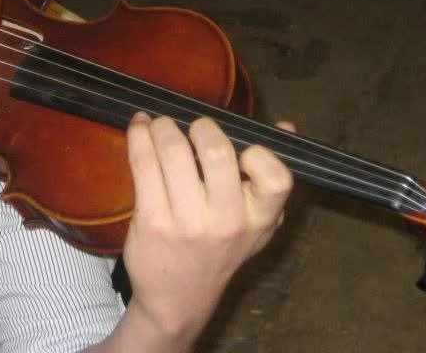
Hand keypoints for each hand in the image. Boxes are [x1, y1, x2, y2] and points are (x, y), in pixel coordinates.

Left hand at [119, 113, 293, 348]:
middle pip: (217, 153)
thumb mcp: (256, 223)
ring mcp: (187, 223)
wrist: (178, 299)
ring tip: (159, 125)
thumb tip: (287, 126)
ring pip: (174, 152)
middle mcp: (227, 222)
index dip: (259, 153)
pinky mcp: (152, 220)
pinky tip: (139, 129)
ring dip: (163, 127)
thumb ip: (270, 177)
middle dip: (201, 126)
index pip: (276, 178)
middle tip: (191, 127)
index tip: (241, 148)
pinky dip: (139, 136)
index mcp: (259, 219)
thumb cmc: (220, 251)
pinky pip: (143, 164)